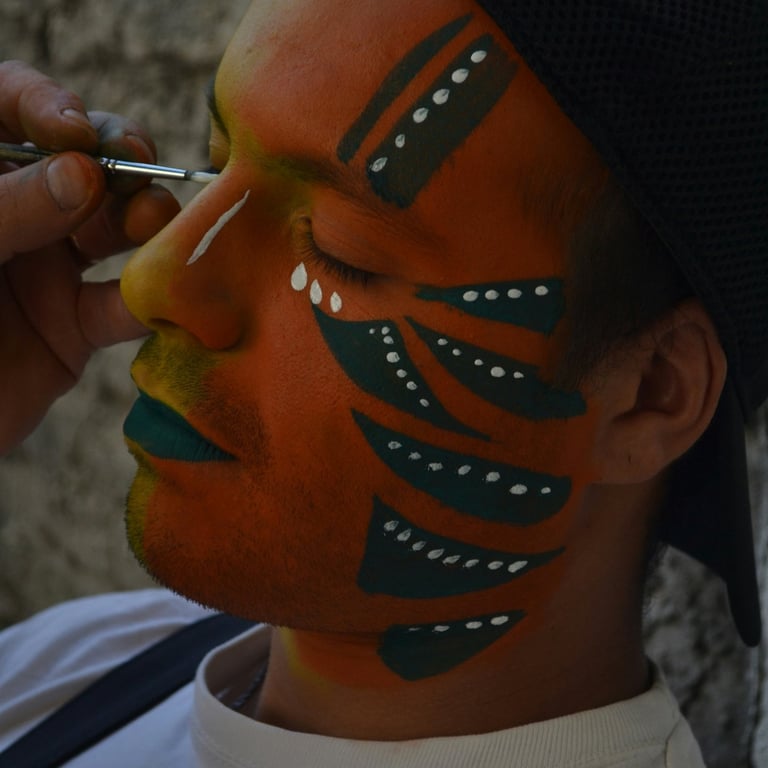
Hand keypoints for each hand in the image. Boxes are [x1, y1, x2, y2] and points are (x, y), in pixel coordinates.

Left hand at [0, 61, 180, 453]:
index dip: (50, 106)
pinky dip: (151, 301)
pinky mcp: (72, 329)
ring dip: (147, 223)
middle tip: (141, 168)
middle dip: (119, 160)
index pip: (10, 108)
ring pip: (113, 232)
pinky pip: (121, 309)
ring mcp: (46, 271)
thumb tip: (86, 173)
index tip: (77, 132)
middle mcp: (15, 217)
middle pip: (82, 165)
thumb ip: (9, 209)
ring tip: (161, 224)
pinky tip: (168, 292)